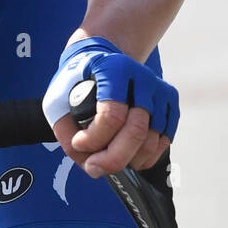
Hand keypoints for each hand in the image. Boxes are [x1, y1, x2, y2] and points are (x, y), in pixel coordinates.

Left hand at [42, 37, 178, 177]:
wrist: (99, 60)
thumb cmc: (78, 81)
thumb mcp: (58, 99)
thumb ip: (66, 132)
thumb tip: (90, 163)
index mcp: (114, 69)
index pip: (113, 115)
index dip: (94, 139)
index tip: (79, 143)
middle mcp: (142, 76)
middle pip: (136, 130)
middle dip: (114, 158)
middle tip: (95, 167)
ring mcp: (159, 88)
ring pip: (152, 140)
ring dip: (130, 160)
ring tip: (110, 159)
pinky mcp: (169, 101)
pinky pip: (164, 140)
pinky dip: (147, 157)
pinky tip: (130, 157)